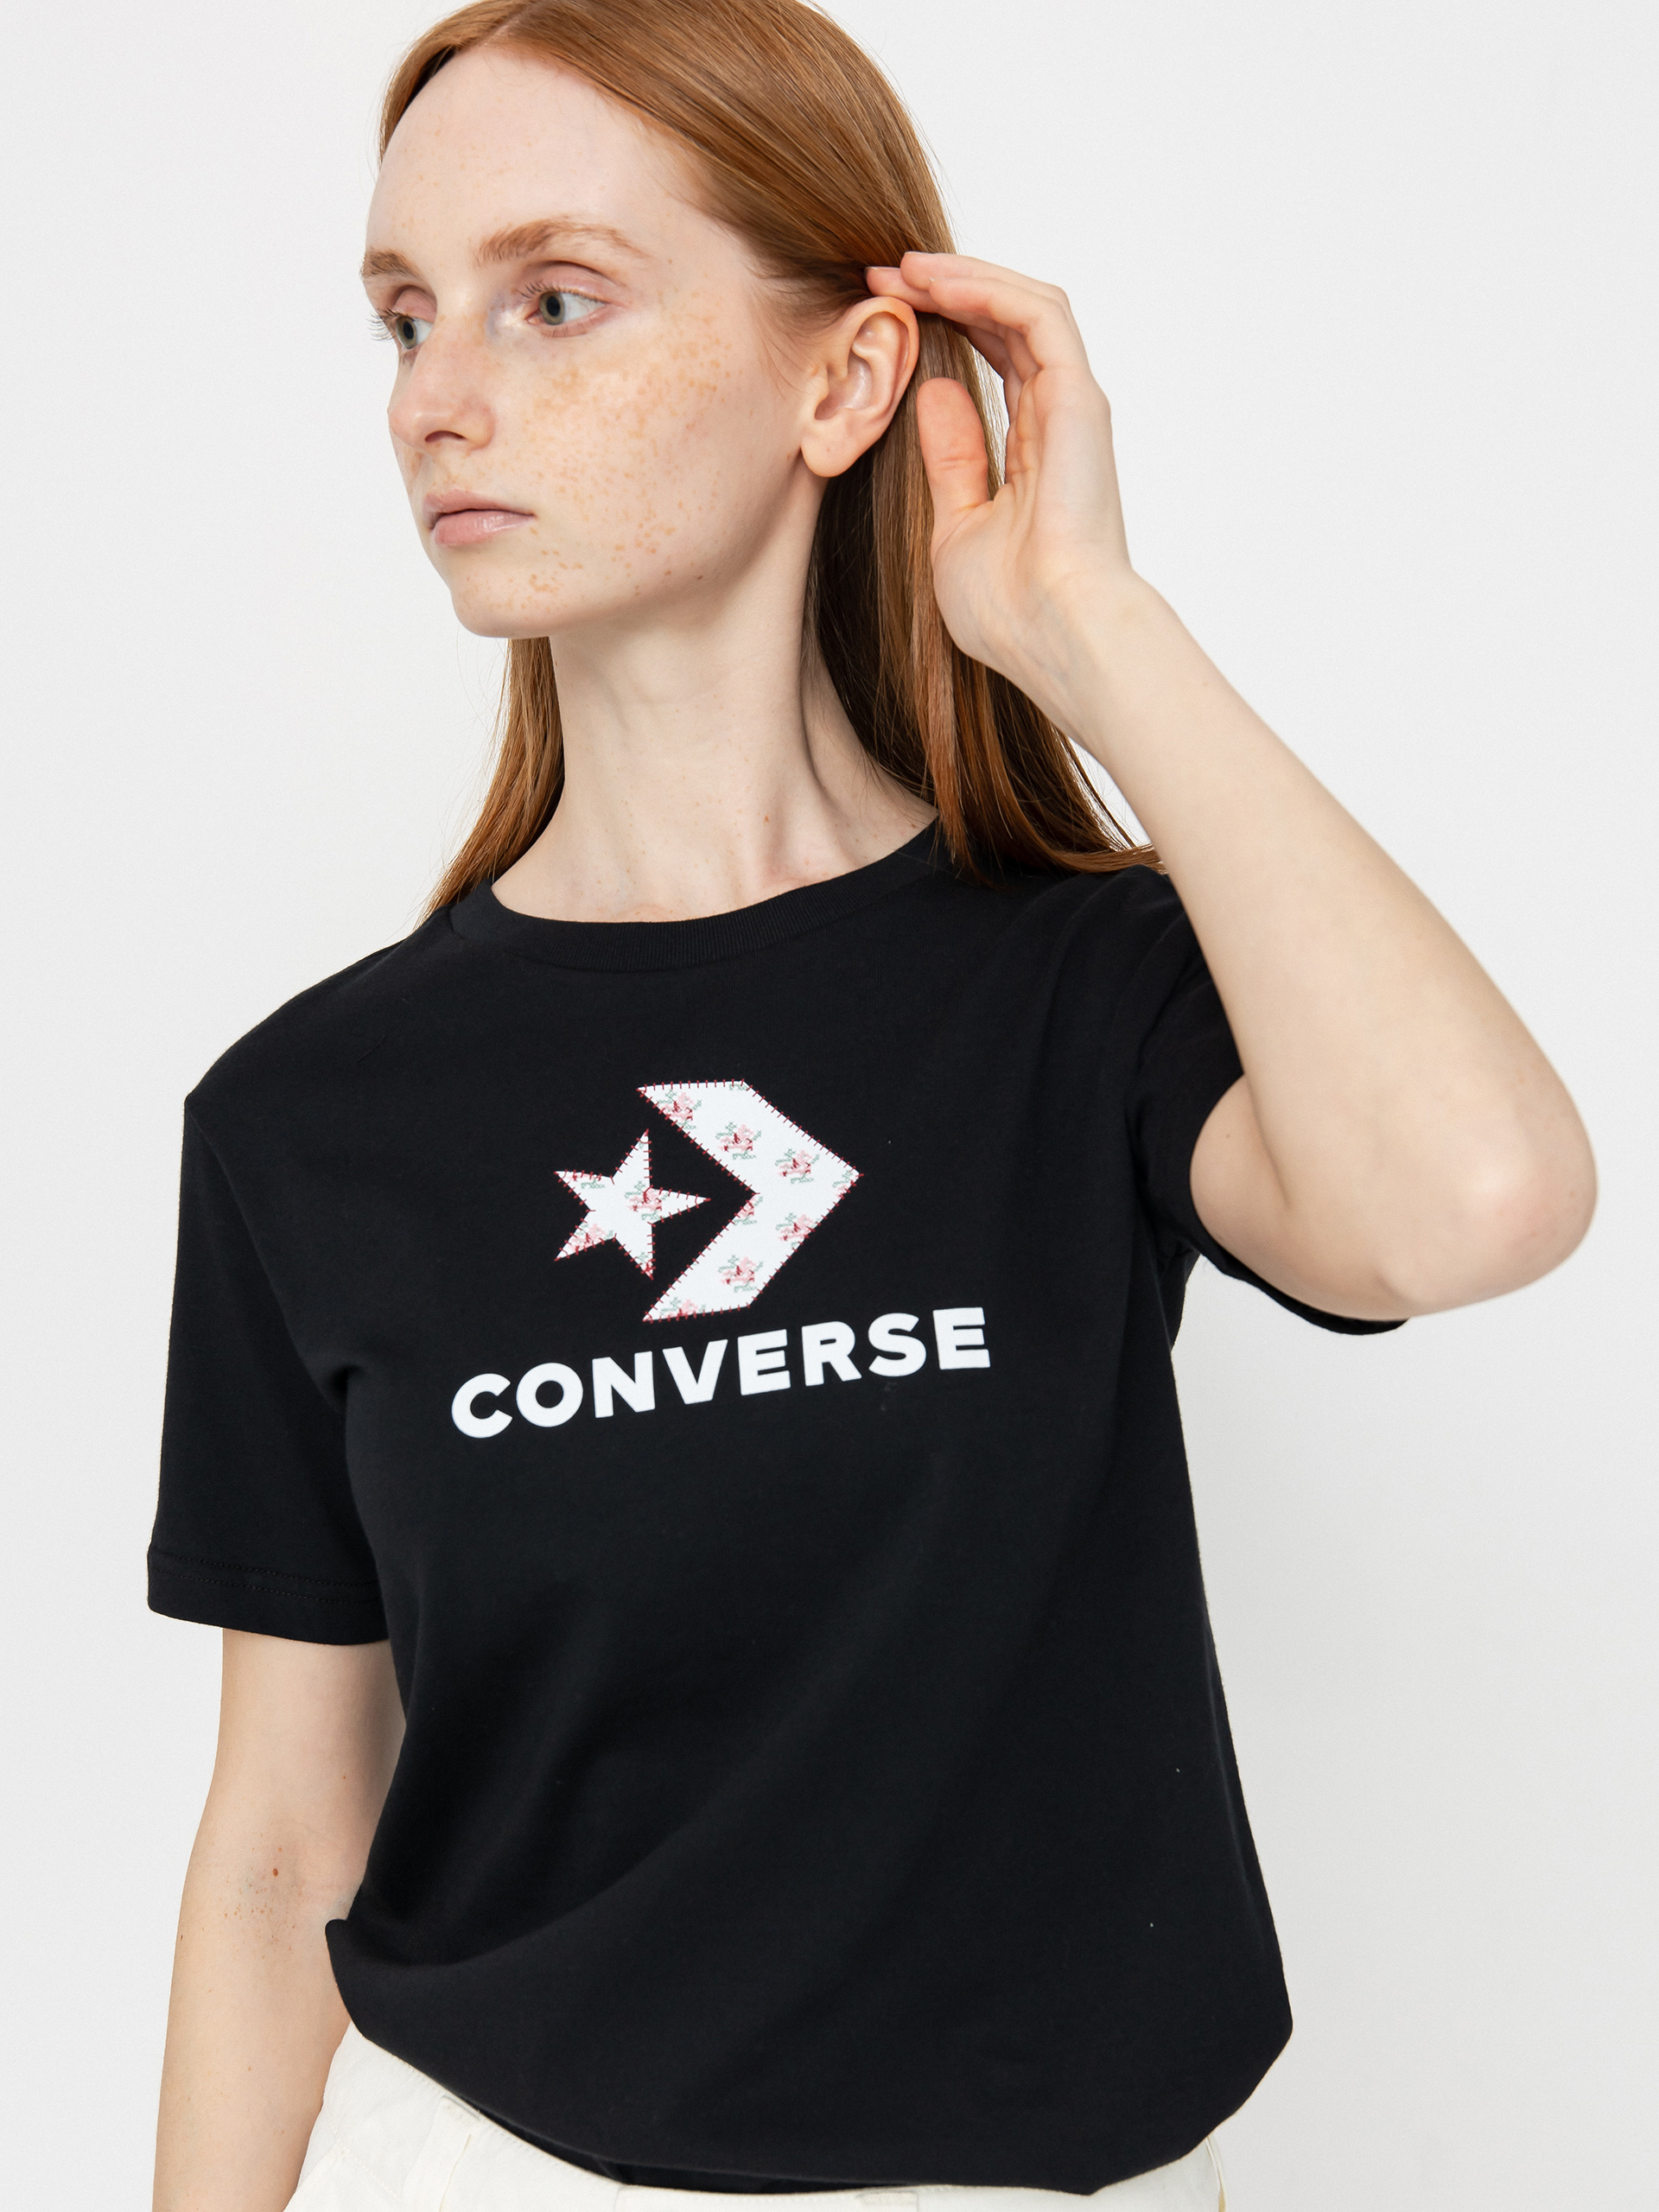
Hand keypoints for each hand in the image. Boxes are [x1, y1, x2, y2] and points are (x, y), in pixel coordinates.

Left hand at [865, 252, 1136, 717]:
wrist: (1053, 635)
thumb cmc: (1009, 609)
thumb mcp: (955, 526)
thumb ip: (950, 459)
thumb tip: (933, 393)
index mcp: (1036, 449)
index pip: (995, 358)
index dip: (942, 323)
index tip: (883, 313)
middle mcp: (1060, 420)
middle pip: (1007, 322)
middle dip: (944, 290)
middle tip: (880, 275)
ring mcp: (1074, 406)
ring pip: (1025, 305)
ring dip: (963, 277)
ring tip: (901, 267)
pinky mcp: (1080, 399)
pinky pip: (1037, 316)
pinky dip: (988, 289)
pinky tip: (935, 282)